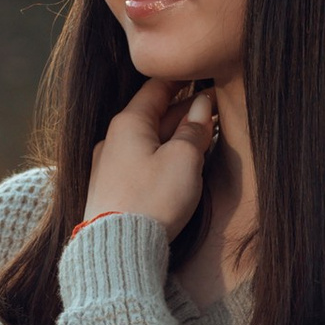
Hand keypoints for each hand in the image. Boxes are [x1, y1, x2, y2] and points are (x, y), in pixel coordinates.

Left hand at [82, 77, 217, 240]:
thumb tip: (201, 108)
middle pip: (154, 115)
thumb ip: (194, 130)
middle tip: (214, 108)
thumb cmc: (151, 200)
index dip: (183, 79)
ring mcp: (110, 166)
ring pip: (150, 140)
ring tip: (202, 135)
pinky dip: (163, 156)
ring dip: (175, 136)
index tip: (203, 74)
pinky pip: (142, 162)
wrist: (117, 249)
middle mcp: (114, 140)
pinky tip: (179, 163)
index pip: (157, 87)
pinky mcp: (113, 190)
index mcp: (128, 123)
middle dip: (184, 111)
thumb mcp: (184, 159)